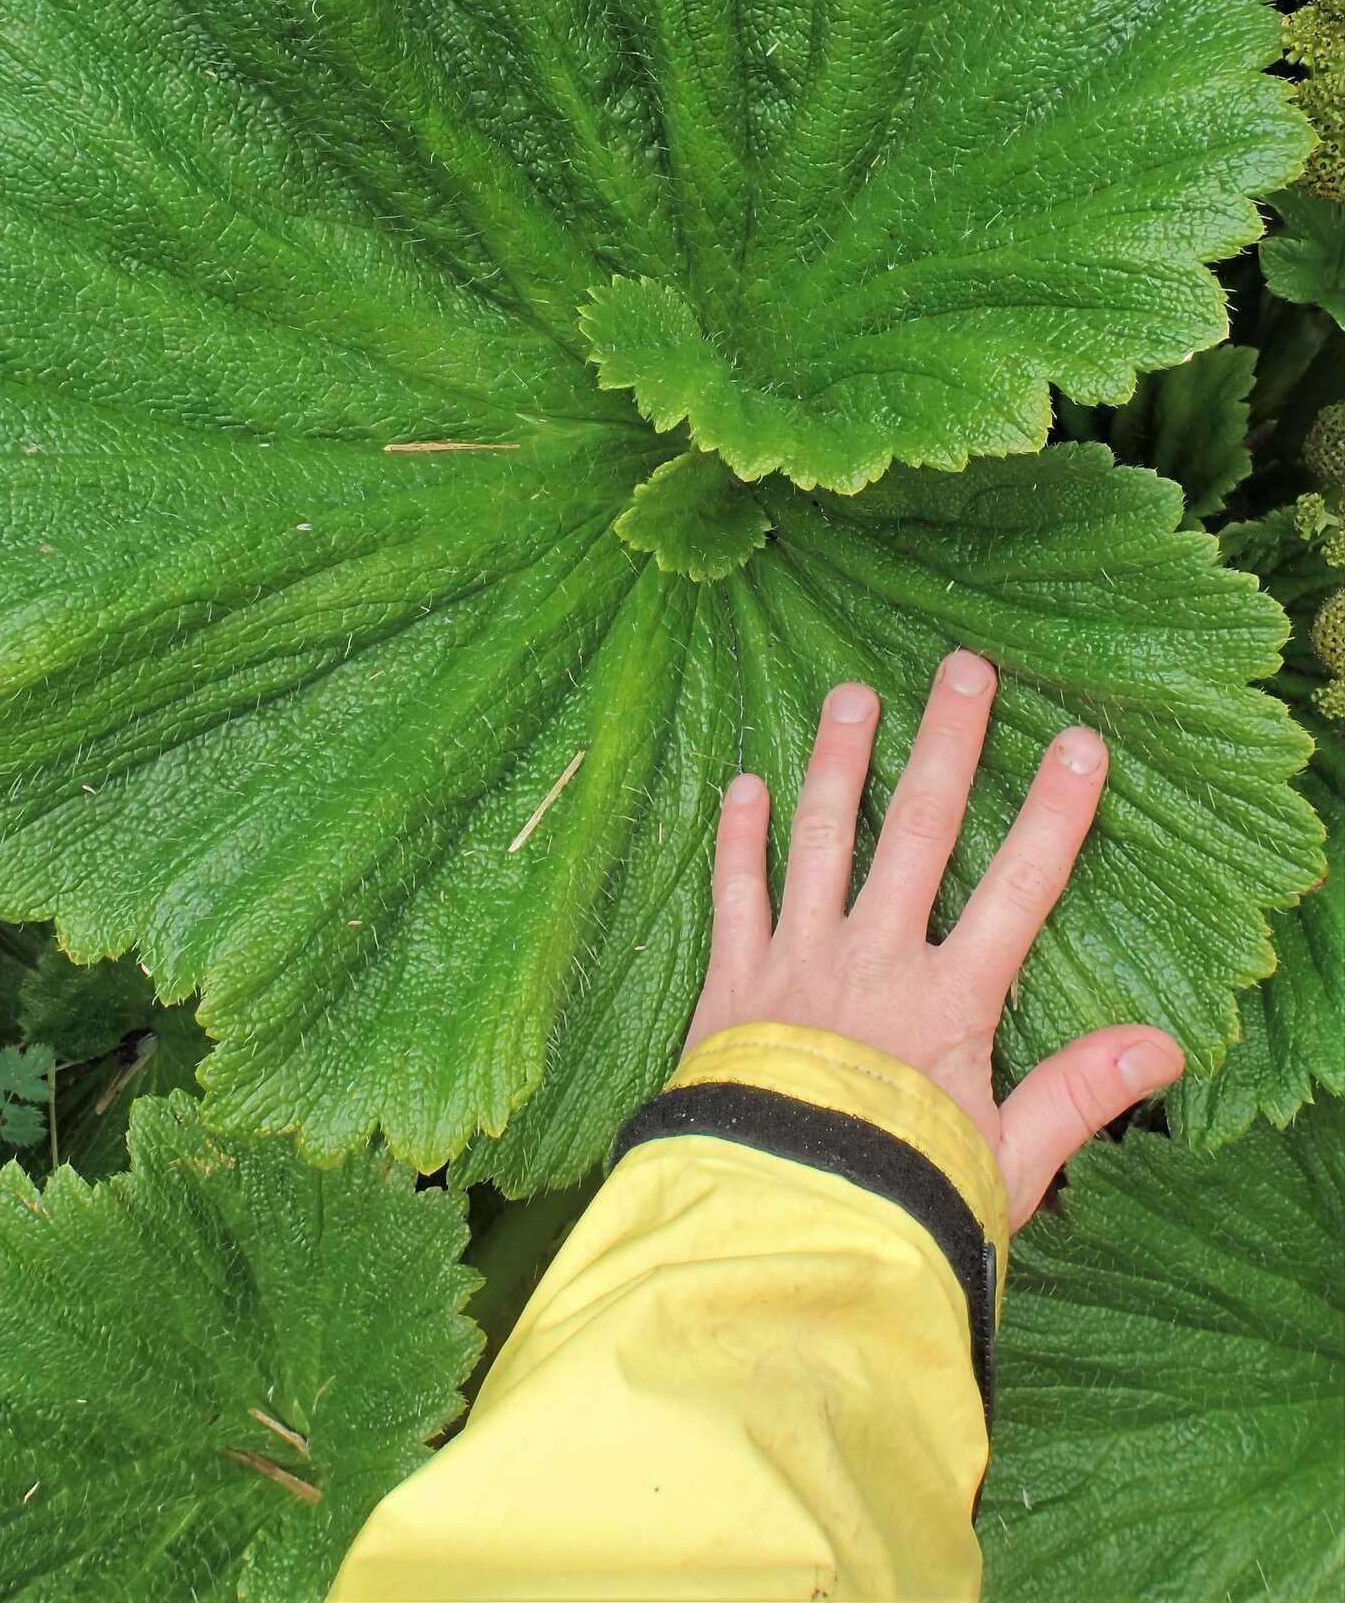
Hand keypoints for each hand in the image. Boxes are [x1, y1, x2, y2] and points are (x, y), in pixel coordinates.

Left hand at [683, 649, 1183, 1228]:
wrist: (775, 1228)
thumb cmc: (898, 1199)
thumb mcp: (1007, 1161)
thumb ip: (1077, 1094)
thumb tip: (1164, 1048)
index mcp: (950, 1000)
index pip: (1020, 887)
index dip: (1055, 814)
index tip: (1081, 743)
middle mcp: (875, 960)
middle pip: (918, 831)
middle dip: (946, 745)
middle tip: (962, 669)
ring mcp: (798, 962)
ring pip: (820, 839)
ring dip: (837, 762)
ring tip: (849, 695)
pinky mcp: (733, 982)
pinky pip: (735, 893)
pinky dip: (738, 838)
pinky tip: (742, 785)